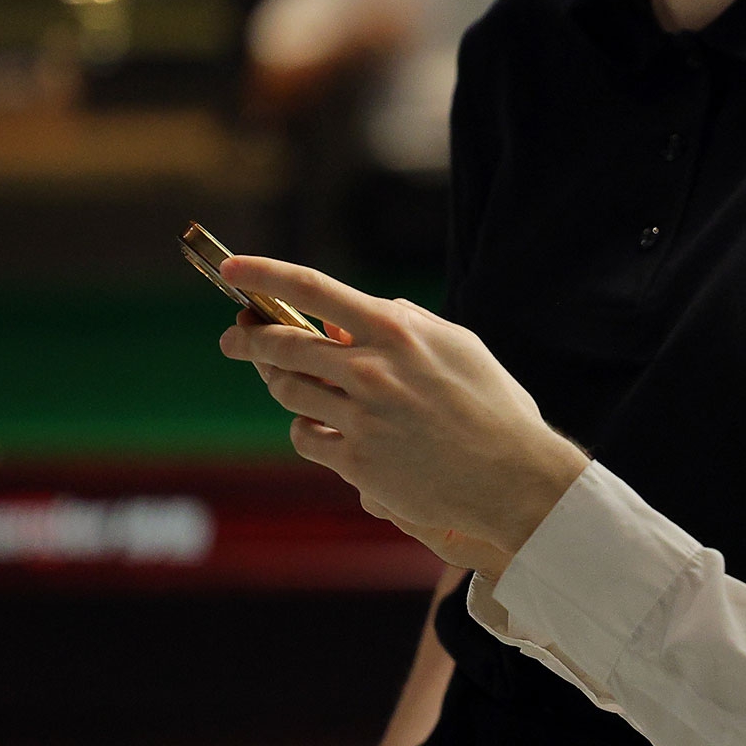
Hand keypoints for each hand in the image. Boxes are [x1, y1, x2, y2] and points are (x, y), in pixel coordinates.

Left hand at [216, 256, 586, 567]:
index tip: (233, 268)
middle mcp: (370, 370)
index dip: (263, 273)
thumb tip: (364, 311)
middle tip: (234, 338)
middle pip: (279, 344)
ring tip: (283, 380)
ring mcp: (360, 418)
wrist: (513, 477)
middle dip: (246, 337)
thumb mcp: (459, 345)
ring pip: (286, 391)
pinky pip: (305, 436)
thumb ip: (408, 322)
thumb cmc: (494, 407)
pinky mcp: (356, 462)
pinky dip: (305, 428)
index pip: (311, 289)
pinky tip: (320, 425)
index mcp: (396, 331)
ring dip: (278, 382)